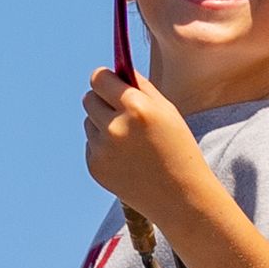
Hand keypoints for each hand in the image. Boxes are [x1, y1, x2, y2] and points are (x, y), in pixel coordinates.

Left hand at [82, 67, 208, 225]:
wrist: (180, 197)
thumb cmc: (177, 148)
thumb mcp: (167, 111)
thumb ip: (140, 87)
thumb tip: (115, 70)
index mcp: (136, 107)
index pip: (99, 78)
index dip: (104, 79)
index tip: (109, 81)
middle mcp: (115, 127)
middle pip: (88, 98)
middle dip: (101, 99)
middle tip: (119, 109)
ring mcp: (102, 149)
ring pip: (89, 122)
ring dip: (102, 124)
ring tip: (129, 141)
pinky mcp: (95, 167)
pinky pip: (91, 144)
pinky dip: (104, 147)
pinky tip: (126, 160)